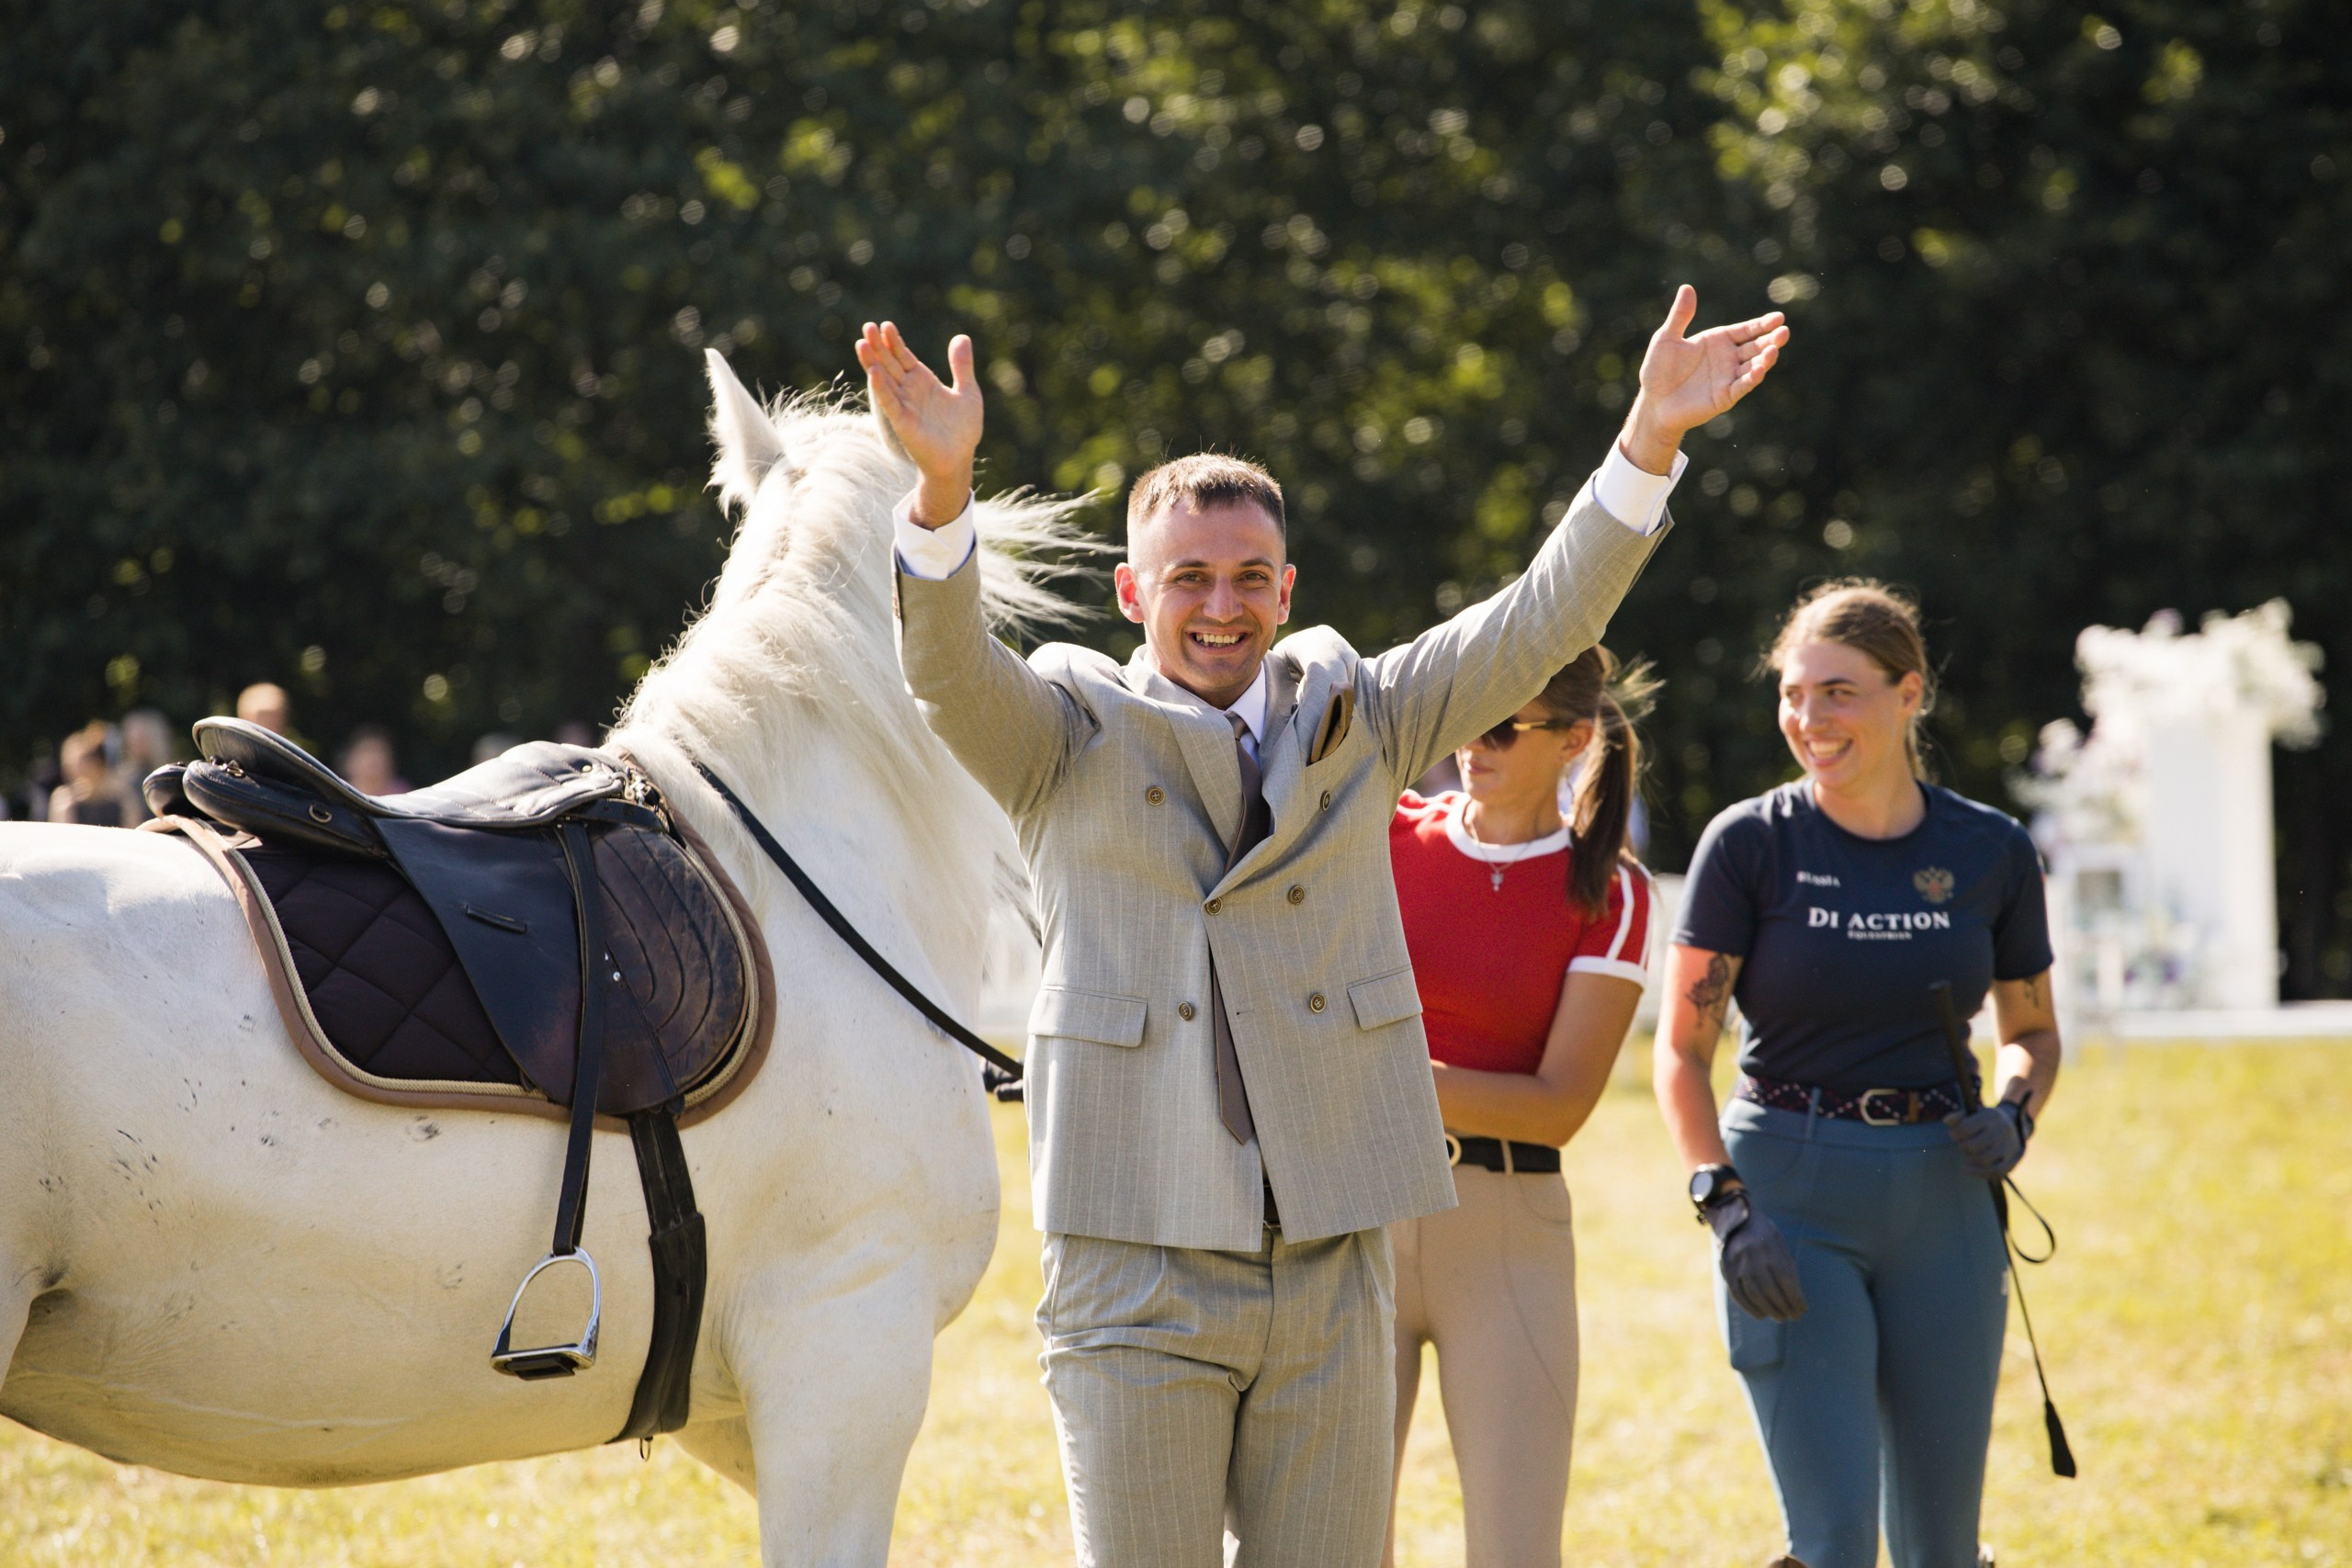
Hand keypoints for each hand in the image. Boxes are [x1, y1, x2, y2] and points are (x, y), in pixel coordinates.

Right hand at [855, 321, 981, 525]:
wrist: (959, 459)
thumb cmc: (963, 429)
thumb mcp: (968, 391)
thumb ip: (962, 366)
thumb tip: (961, 337)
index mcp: (922, 381)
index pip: (903, 356)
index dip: (894, 342)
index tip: (885, 325)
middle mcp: (909, 391)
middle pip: (890, 364)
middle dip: (878, 346)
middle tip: (867, 326)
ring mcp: (904, 406)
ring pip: (884, 380)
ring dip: (873, 363)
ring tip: (862, 343)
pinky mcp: (903, 422)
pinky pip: (890, 402)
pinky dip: (881, 388)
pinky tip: (874, 372)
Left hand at [1619, 285, 1789, 473]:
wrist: (1653, 402)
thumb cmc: (1658, 370)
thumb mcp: (1666, 338)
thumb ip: (1680, 315)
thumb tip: (1687, 288)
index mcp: (1719, 341)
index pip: (1747, 330)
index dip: (1763, 324)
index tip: (1778, 318)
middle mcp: (1728, 358)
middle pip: (1756, 346)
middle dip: (1771, 340)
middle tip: (1784, 332)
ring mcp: (1728, 377)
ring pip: (1753, 366)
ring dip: (1765, 358)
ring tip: (1773, 349)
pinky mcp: (1725, 396)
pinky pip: (1742, 386)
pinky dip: (1752, 378)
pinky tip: (1759, 369)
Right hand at [1710, 1195, 1806, 1320]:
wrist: (1734, 1216)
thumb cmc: (1763, 1233)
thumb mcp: (1778, 1242)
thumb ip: (1785, 1266)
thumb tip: (1795, 1297)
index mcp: (1770, 1247)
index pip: (1786, 1280)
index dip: (1795, 1298)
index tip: (1802, 1310)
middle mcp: (1754, 1255)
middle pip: (1771, 1289)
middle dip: (1784, 1307)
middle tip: (1793, 1317)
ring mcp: (1738, 1263)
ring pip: (1755, 1294)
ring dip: (1769, 1310)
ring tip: (1780, 1317)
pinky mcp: (1726, 1269)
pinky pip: (1738, 1293)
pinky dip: (1749, 1307)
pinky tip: (1760, 1314)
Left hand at [1945, 1100, 2027, 1179]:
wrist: (2015, 1125)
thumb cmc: (1986, 1121)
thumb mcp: (1974, 1113)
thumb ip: (1958, 1117)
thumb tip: (1946, 1120)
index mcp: (1991, 1116)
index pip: (1966, 1128)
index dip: (1955, 1133)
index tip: (1953, 1134)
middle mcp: (2002, 1130)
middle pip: (1974, 1145)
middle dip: (1963, 1147)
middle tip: (1962, 1145)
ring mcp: (2009, 1146)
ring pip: (1984, 1159)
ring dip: (1970, 1160)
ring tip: (1966, 1157)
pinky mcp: (2012, 1159)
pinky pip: (1996, 1171)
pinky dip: (1979, 1173)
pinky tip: (1967, 1170)